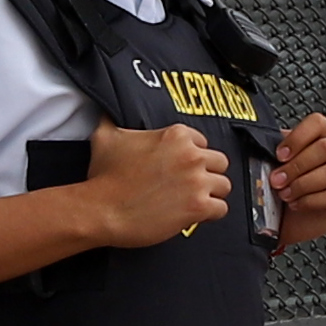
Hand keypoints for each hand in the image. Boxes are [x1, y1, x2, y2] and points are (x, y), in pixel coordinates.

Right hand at [68, 119, 234, 248]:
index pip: (202, 142)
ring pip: (224, 185)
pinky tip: (196, 214)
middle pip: (220, 162)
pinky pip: (221, 209)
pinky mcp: (198, 206)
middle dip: (207, 174)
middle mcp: (190, 155)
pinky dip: (211, 213)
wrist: (100, 210)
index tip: (180, 167)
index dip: (192, 156)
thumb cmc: (103, 177)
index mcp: (175, 135)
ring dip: (211, 194)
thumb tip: (109, 110)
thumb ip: (114, 120)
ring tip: (193, 200)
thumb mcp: (106, 136)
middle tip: (190, 185)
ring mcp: (197, 181)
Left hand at [268, 106, 325, 252]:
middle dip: (297, 166)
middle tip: (278, 179)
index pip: (318, 123)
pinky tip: (298, 204)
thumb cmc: (284, 189)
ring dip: (304, 183)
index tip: (280, 155)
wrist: (287, 220)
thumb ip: (276, 151)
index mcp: (322, 137)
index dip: (298, 138)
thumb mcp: (276, 165)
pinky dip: (311, 201)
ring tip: (286, 194)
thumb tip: (265, 145)